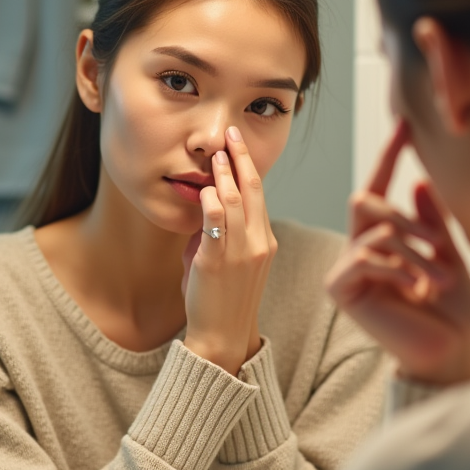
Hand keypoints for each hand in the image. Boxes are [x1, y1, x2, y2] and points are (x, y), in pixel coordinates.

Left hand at [182, 126, 275, 374]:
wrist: (222, 335)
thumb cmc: (222, 299)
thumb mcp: (231, 261)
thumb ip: (220, 233)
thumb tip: (204, 207)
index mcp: (265, 242)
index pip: (260, 195)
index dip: (249, 167)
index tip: (239, 146)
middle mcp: (258, 243)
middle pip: (253, 190)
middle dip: (242, 159)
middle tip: (232, 134)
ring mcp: (240, 252)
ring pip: (236, 202)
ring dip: (225, 174)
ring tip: (217, 154)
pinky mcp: (217, 260)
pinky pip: (216, 223)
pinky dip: (210, 201)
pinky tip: (204, 188)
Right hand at [325, 121, 469, 385]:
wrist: (448, 353)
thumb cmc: (452, 312)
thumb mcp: (449, 256)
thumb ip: (433, 221)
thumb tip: (419, 182)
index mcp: (385, 238)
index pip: (381, 186)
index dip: (391, 155)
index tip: (406, 123)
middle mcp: (360, 248)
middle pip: (367, 202)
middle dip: (408, 220)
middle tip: (440, 243)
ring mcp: (348, 268)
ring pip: (374, 232)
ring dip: (413, 252)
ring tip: (440, 279)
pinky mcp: (341, 288)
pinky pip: (365, 257)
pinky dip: (397, 268)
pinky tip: (417, 289)